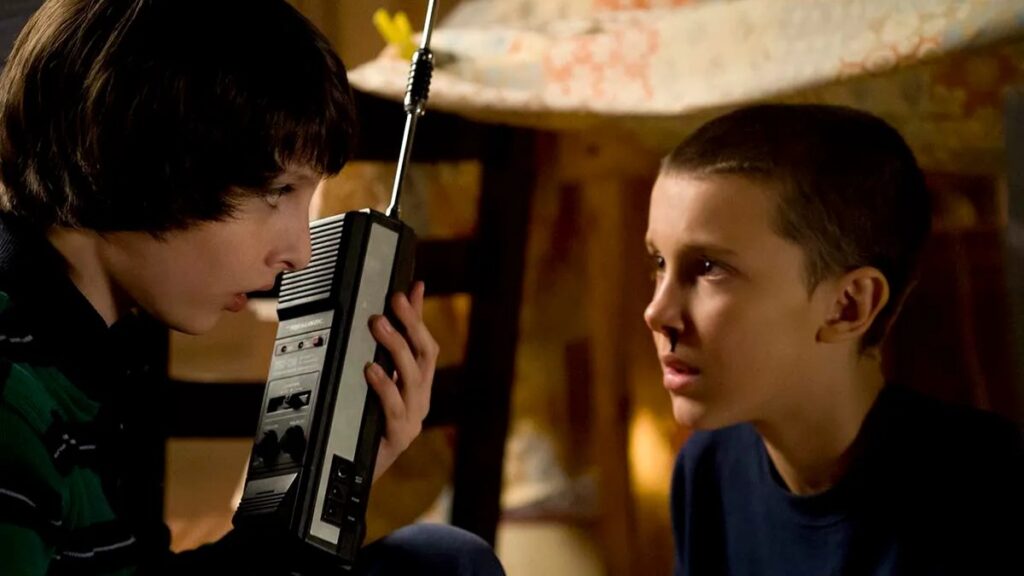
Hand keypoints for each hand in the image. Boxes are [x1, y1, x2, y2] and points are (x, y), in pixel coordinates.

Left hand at [364, 281, 436, 480]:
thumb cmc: (371, 424)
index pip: (426, 344)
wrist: (359, 470)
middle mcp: (421, 398)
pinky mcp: (398, 436)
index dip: (418, 316)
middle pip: (425, 356)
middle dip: (411, 325)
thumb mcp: (382, 384)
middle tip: (393, 300)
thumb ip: (391, 349)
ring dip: (396, 348)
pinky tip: (371, 369)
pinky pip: (393, 407)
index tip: (408, 289)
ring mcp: (413, 418)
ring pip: (412, 378)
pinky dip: (384, 385)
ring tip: (379, 325)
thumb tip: (396, 313)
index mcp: (419, 385)